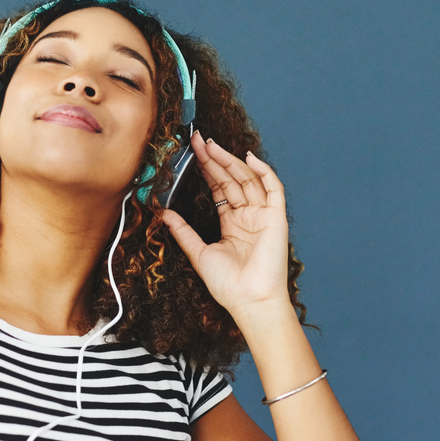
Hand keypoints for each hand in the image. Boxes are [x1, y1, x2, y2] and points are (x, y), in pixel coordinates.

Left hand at [161, 132, 290, 317]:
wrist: (248, 300)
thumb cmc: (227, 284)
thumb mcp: (198, 253)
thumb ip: (182, 231)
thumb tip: (162, 213)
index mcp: (231, 223)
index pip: (218, 188)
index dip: (206, 169)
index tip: (191, 152)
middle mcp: (248, 216)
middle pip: (231, 179)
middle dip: (214, 159)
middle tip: (198, 140)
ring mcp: (263, 215)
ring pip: (248, 179)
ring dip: (231, 160)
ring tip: (212, 145)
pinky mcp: (276, 218)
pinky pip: (273, 188)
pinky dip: (263, 171)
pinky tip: (248, 157)